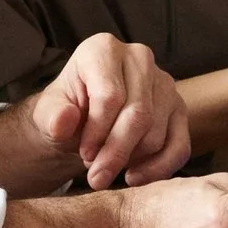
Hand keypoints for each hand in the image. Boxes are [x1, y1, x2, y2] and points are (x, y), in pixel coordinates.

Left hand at [26, 34, 192, 189]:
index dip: (97, 133)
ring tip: (107, 167)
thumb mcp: (48, 113)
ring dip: (131, 160)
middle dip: (116, 153)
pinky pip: (179, 146)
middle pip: (138, 115)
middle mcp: (139, 58)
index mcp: (103, 49)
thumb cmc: (66, 111)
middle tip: (97, 178)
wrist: (81, 119)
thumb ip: (52, 117)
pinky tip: (134, 177)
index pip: (110, 96)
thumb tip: (64, 122)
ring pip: (157, 133)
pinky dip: (159, 169)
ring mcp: (165, 82)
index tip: (84, 155)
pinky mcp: (179, 108)